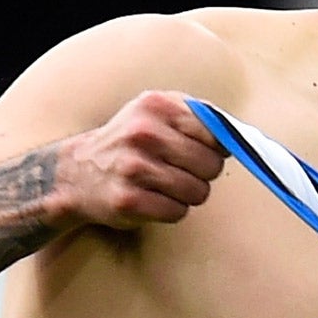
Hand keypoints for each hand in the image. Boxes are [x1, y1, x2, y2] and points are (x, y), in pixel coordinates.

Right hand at [53, 92, 224, 230]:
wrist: (77, 173)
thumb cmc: (129, 143)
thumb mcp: (155, 113)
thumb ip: (197, 116)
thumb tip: (240, 135)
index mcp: (155, 105)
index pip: (216, 133)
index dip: (216, 148)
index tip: (201, 152)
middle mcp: (143, 133)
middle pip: (211, 165)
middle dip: (202, 174)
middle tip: (179, 172)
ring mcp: (134, 168)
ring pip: (198, 192)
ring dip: (188, 195)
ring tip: (165, 186)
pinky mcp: (128, 200)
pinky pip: (178, 212)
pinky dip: (171, 210)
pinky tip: (153, 200)